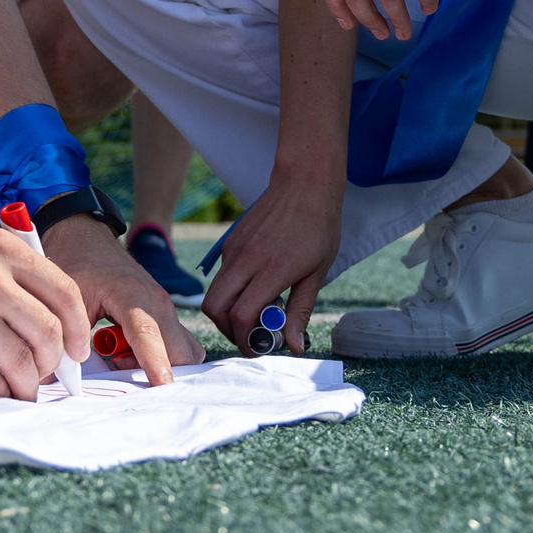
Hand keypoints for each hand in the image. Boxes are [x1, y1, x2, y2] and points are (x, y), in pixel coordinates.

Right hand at [0, 215, 88, 399]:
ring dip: (27, 384)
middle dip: (53, 364)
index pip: (64, 293)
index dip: (78, 330)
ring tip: (19, 389)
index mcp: (1, 249)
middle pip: (48, 332)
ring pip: (21, 361)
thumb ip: (10, 279)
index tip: (76, 353)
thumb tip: (52, 329)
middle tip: (44, 376)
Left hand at [42, 215, 198, 380]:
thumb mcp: (66, 300)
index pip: (149, 335)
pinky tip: (129, 351)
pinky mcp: (166, 314)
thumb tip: (68, 376)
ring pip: (184, 351)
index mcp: (131, 295)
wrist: (86, 238)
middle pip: (180, 351)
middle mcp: (157, 303)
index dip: (156, 364)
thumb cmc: (75, 265)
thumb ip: (70, 337)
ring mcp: (166, 308)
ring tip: (120, 357)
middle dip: (159, 373)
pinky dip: (161, 357)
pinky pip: (178, 345)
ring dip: (160, 365)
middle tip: (118, 367)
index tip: (163, 387)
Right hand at [200, 171, 341, 354]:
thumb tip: (294, 346)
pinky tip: (257, 288)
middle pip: (214, 308)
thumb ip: (299, 312)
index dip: (245, 340)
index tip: (259, 348)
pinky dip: (232, 292)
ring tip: (259, 311)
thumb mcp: (316, 274)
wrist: (303, 184)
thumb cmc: (318, 229)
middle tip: (251, 334)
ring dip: (229, 312)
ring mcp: (233, 250)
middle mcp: (245, 260)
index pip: (241, 316)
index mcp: (271, 270)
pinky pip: (221, 277)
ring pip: (214, 293)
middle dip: (228, 330)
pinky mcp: (229, 243)